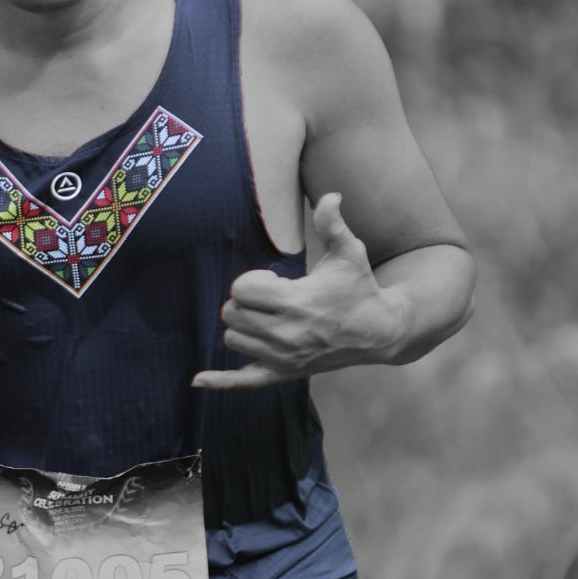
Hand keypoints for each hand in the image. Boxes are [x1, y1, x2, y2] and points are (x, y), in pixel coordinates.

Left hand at [192, 193, 405, 389]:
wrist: (379, 332)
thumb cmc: (360, 287)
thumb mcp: (350, 252)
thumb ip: (334, 224)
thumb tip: (331, 196)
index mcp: (297, 303)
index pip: (242, 290)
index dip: (253, 280)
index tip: (276, 279)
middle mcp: (286, 335)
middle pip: (231, 314)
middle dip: (245, 300)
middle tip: (271, 297)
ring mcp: (283, 358)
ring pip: (232, 340)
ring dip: (242, 325)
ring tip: (268, 317)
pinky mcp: (283, 374)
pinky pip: (243, 382)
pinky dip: (220, 381)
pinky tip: (197, 380)